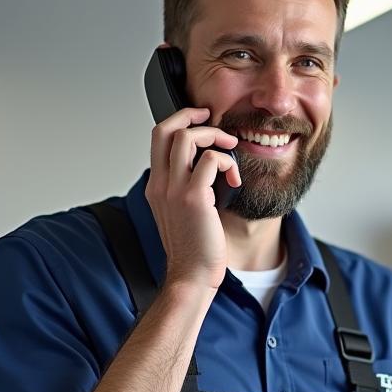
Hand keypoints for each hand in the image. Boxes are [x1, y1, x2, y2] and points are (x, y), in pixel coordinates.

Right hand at [144, 107, 240, 291]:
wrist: (191, 275)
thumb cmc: (193, 249)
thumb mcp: (181, 213)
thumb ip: (185, 189)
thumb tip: (207, 167)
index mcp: (156, 186)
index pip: (157, 138)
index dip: (179, 121)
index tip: (200, 119)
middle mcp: (160, 184)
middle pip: (165, 129)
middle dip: (191, 115)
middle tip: (214, 119)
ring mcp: (174, 190)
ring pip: (187, 138)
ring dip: (214, 136)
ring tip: (230, 148)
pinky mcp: (194, 198)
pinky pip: (211, 160)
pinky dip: (227, 161)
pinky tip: (235, 178)